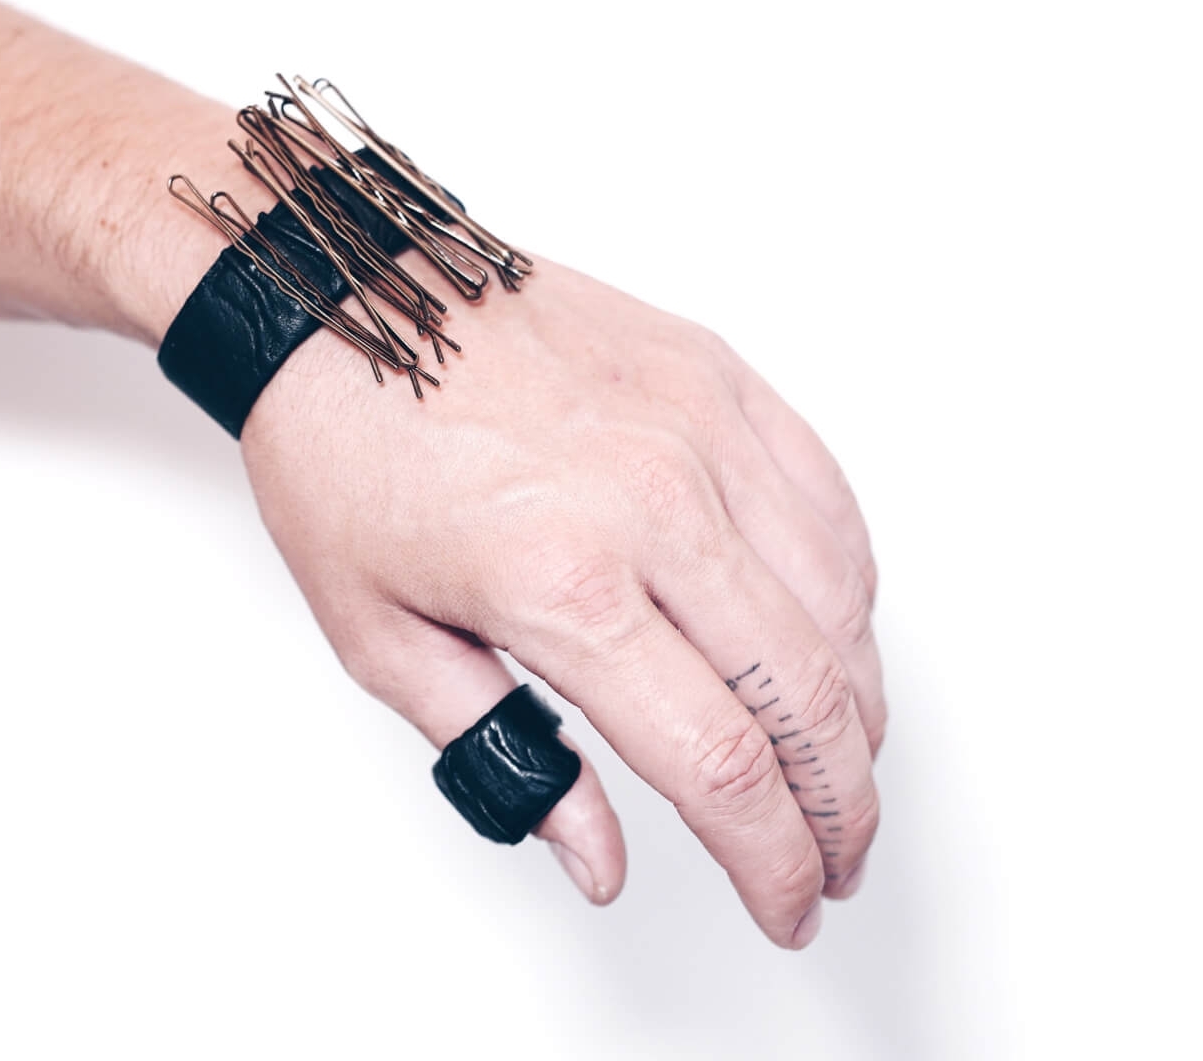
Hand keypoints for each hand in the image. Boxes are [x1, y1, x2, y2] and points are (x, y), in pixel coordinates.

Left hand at [240, 259, 883, 948]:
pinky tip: (834, 645)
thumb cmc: (347, 454)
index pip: (719, 764)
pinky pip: (830, 506)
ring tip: (840, 775)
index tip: (786, 907)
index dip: (771, 861)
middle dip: (839, 809)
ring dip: (859, 715)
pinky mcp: (719, 379)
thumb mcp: (382, 640)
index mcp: (561, 584)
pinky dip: (850, 597)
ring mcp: (700, 432)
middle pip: (806, 698)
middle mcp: (654, 504)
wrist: (342, 295)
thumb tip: (595, 859)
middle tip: (834, 865)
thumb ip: (502, 757)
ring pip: (838, 606)